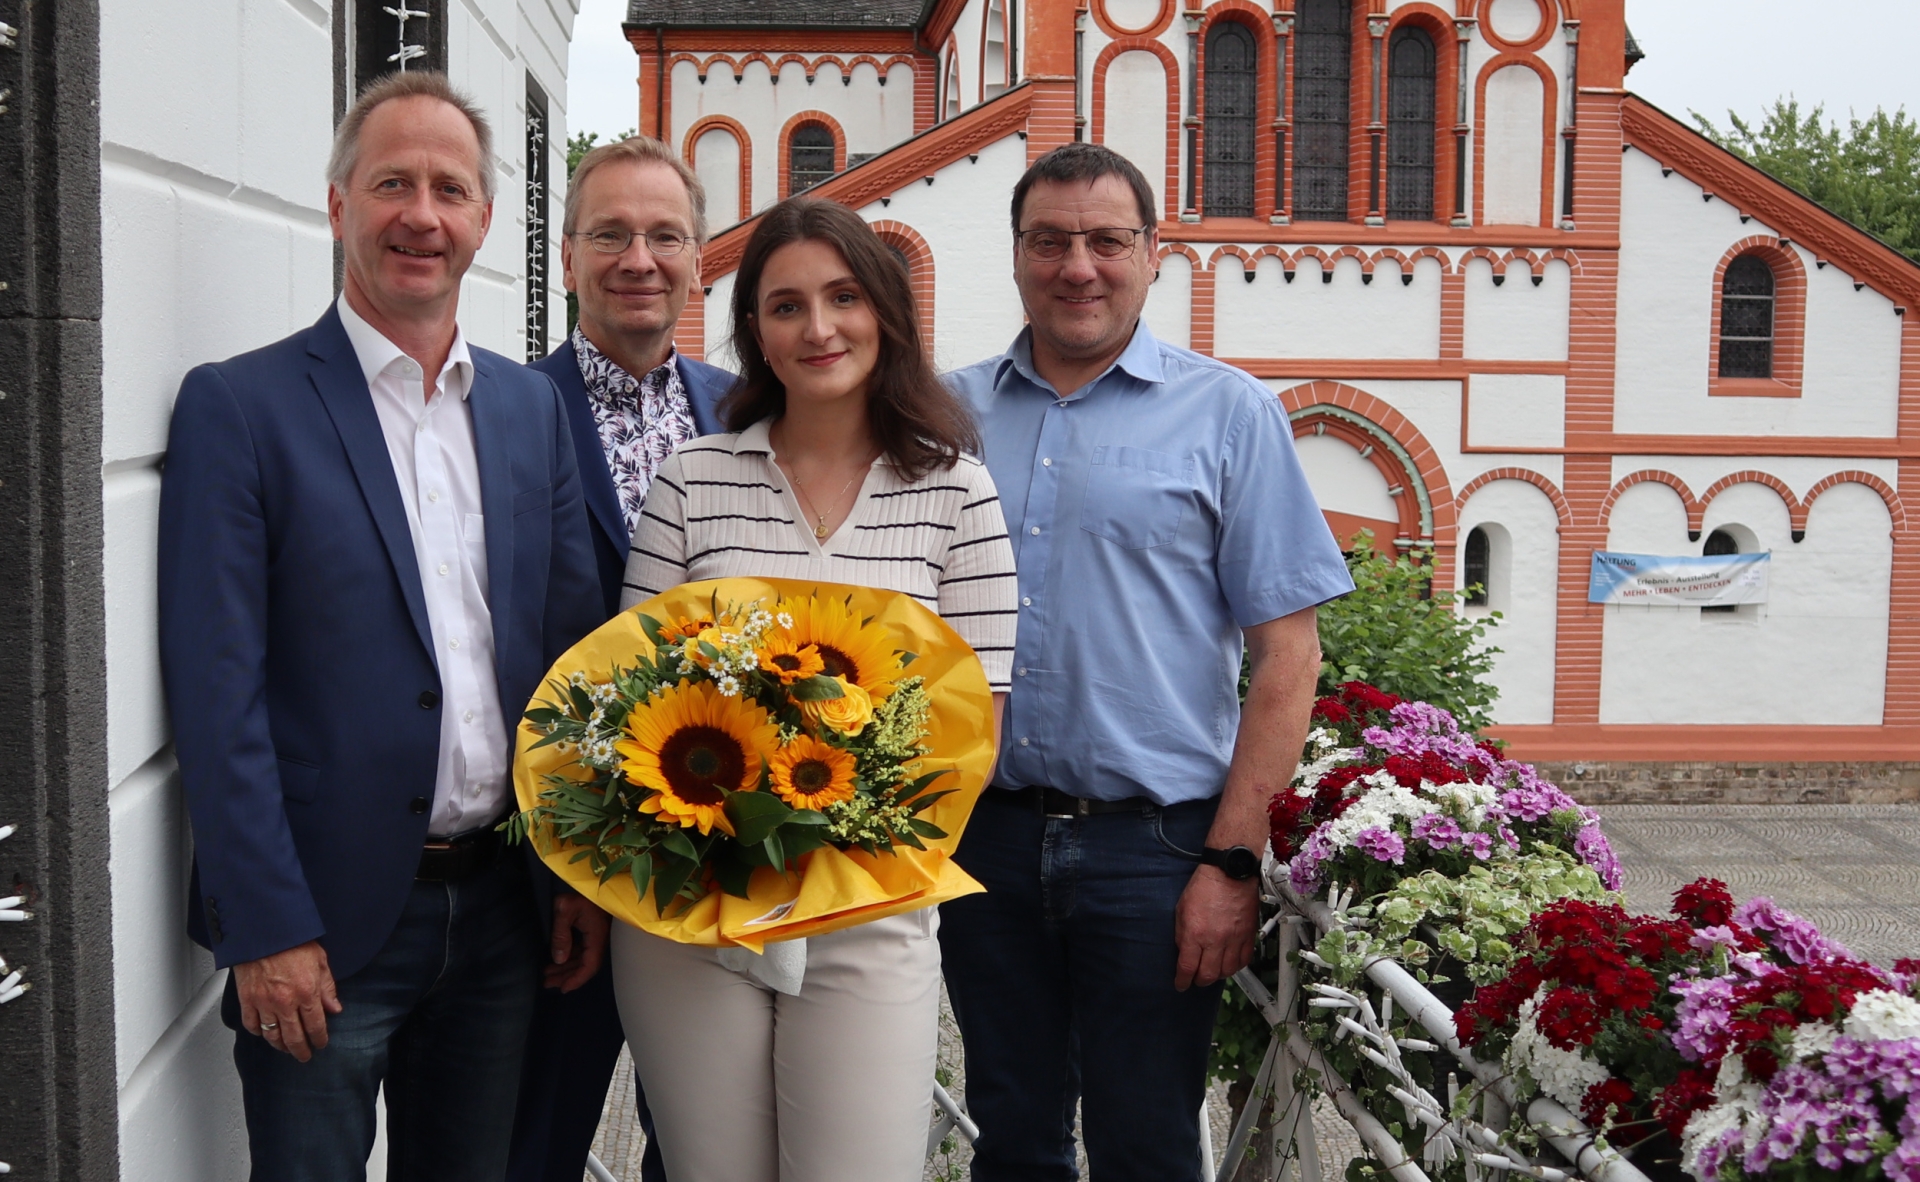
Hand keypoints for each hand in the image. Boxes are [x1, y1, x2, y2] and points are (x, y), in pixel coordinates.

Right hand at [233, 940, 341, 1061]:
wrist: (265, 930)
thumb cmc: (292, 940)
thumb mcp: (321, 961)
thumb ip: (327, 987)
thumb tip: (334, 1008)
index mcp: (306, 992)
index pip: (316, 1026)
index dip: (319, 1038)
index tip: (320, 1043)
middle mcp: (285, 1001)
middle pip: (294, 1037)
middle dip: (301, 1050)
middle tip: (304, 1056)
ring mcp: (264, 1002)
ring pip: (272, 1034)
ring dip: (280, 1045)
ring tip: (286, 1048)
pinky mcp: (247, 999)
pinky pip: (251, 1024)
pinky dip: (258, 1032)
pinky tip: (264, 1032)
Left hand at [546, 894, 609, 991]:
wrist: (590, 879)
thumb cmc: (578, 892)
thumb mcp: (565, 909)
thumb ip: (561, 934)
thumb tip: (559, 958)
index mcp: (596, 936)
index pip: (590, 965)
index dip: (577, 979)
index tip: (563, 989)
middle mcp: (597, 939)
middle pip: (584, 966)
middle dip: (566, 977)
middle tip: (547, 983)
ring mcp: (594, 936)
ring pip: (581, 959)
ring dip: (565, 969)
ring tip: (547, 975)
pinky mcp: (589, 932)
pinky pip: (579, 951)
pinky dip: (567, 958)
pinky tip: (555, 961)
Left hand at [1173, 865, 1258, 990]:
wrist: (1229, 873)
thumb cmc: (1204, 886)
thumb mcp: (1181, 909)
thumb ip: (1181, 933)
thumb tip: (1183, 951)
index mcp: (1194, 933)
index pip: (1187, 968)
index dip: (1182, 981)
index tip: (1181, 984)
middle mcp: (1214, 940)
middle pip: (1207, 975)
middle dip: (1199, 981)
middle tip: (1196, 979)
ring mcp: (1234, 939)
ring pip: (1227, 971)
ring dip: (1218, 975)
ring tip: (1212, 971)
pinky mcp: (1248, 936)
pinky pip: (1244, 960)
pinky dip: (1236, 966)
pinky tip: (1230, 963)